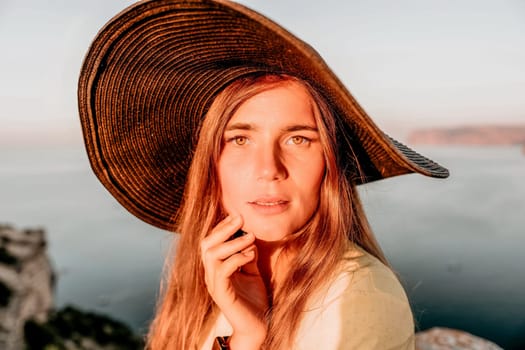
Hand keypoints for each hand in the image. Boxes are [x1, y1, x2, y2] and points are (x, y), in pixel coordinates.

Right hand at [200, 215, 267, 347]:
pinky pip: (223, 270)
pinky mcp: (222, 294)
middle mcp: (211, 274)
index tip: (237, 216)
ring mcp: (214, 284)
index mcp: (216, 268)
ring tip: (250, 238)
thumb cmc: (254, 299)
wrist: (258, 325)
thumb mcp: (252, 271)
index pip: (211, 241)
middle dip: (222, 229)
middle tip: (240, 219)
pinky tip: (251, 255)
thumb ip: (247, 255)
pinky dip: (237, 258)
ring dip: (232, 243)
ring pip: (212, 255)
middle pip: (206, 244)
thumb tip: (248, 237)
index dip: (222, 227)